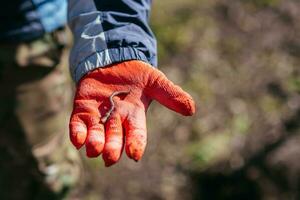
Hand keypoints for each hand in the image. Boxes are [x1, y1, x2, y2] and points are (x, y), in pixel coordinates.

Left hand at [69, 60, 195, 165]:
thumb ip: (171, 95)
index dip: (136, 144)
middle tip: (110, 158)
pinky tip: (78, 140)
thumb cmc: (138, 74)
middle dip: (113, 147)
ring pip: (96, 133)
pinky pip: (78, 123)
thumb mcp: (156, 82)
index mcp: (135, 116)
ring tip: (94, 149)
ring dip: (95, 143)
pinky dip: (78, 132)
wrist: (115, 59)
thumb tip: (191, 109)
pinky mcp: (83, 107)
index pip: (136, 134)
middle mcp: (116, 119)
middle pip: (114, 137)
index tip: (134, 155)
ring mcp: (98, 114)